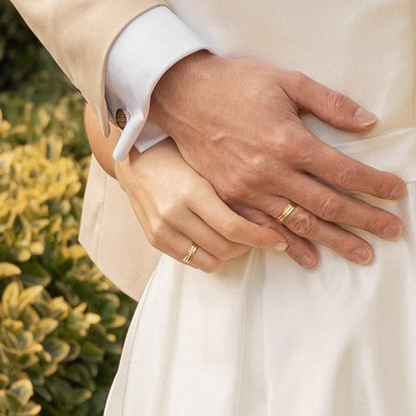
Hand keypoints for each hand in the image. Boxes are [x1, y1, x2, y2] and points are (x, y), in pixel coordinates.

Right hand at [111, 140, 284, 275]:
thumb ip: (234, 189)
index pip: (234, 228)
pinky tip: (219, 241)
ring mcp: (161, 229)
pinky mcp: (154, 240)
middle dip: (251, 247)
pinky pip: (192, 261)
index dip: (262, 238)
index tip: (280, 240)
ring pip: (211, 260)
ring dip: (232, 254)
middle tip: (264, 237)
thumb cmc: (180, 154)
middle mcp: (174, 213)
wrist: (136, 158)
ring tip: (241, 239)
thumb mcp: (208, 165)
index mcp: (192, 190)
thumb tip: (274, 211)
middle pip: (225, 248)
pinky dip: (211, 256)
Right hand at [152, 51, 404, 268]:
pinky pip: (265, 230)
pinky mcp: (230, 198)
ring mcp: (248, 190)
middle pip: (328, 204)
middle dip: (365, 219)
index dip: (375, 184)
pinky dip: (290, 247)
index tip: (398, 192)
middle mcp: (271, 172)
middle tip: (394, 231)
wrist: (181, 94)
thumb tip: (368, 122)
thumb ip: (330, 103)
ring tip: (364, 254)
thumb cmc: (237, 83)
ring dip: (335, 241)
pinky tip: (310, 258)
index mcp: (289, 141)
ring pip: (301, 224)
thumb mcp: (287, 80)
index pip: (344, 171)